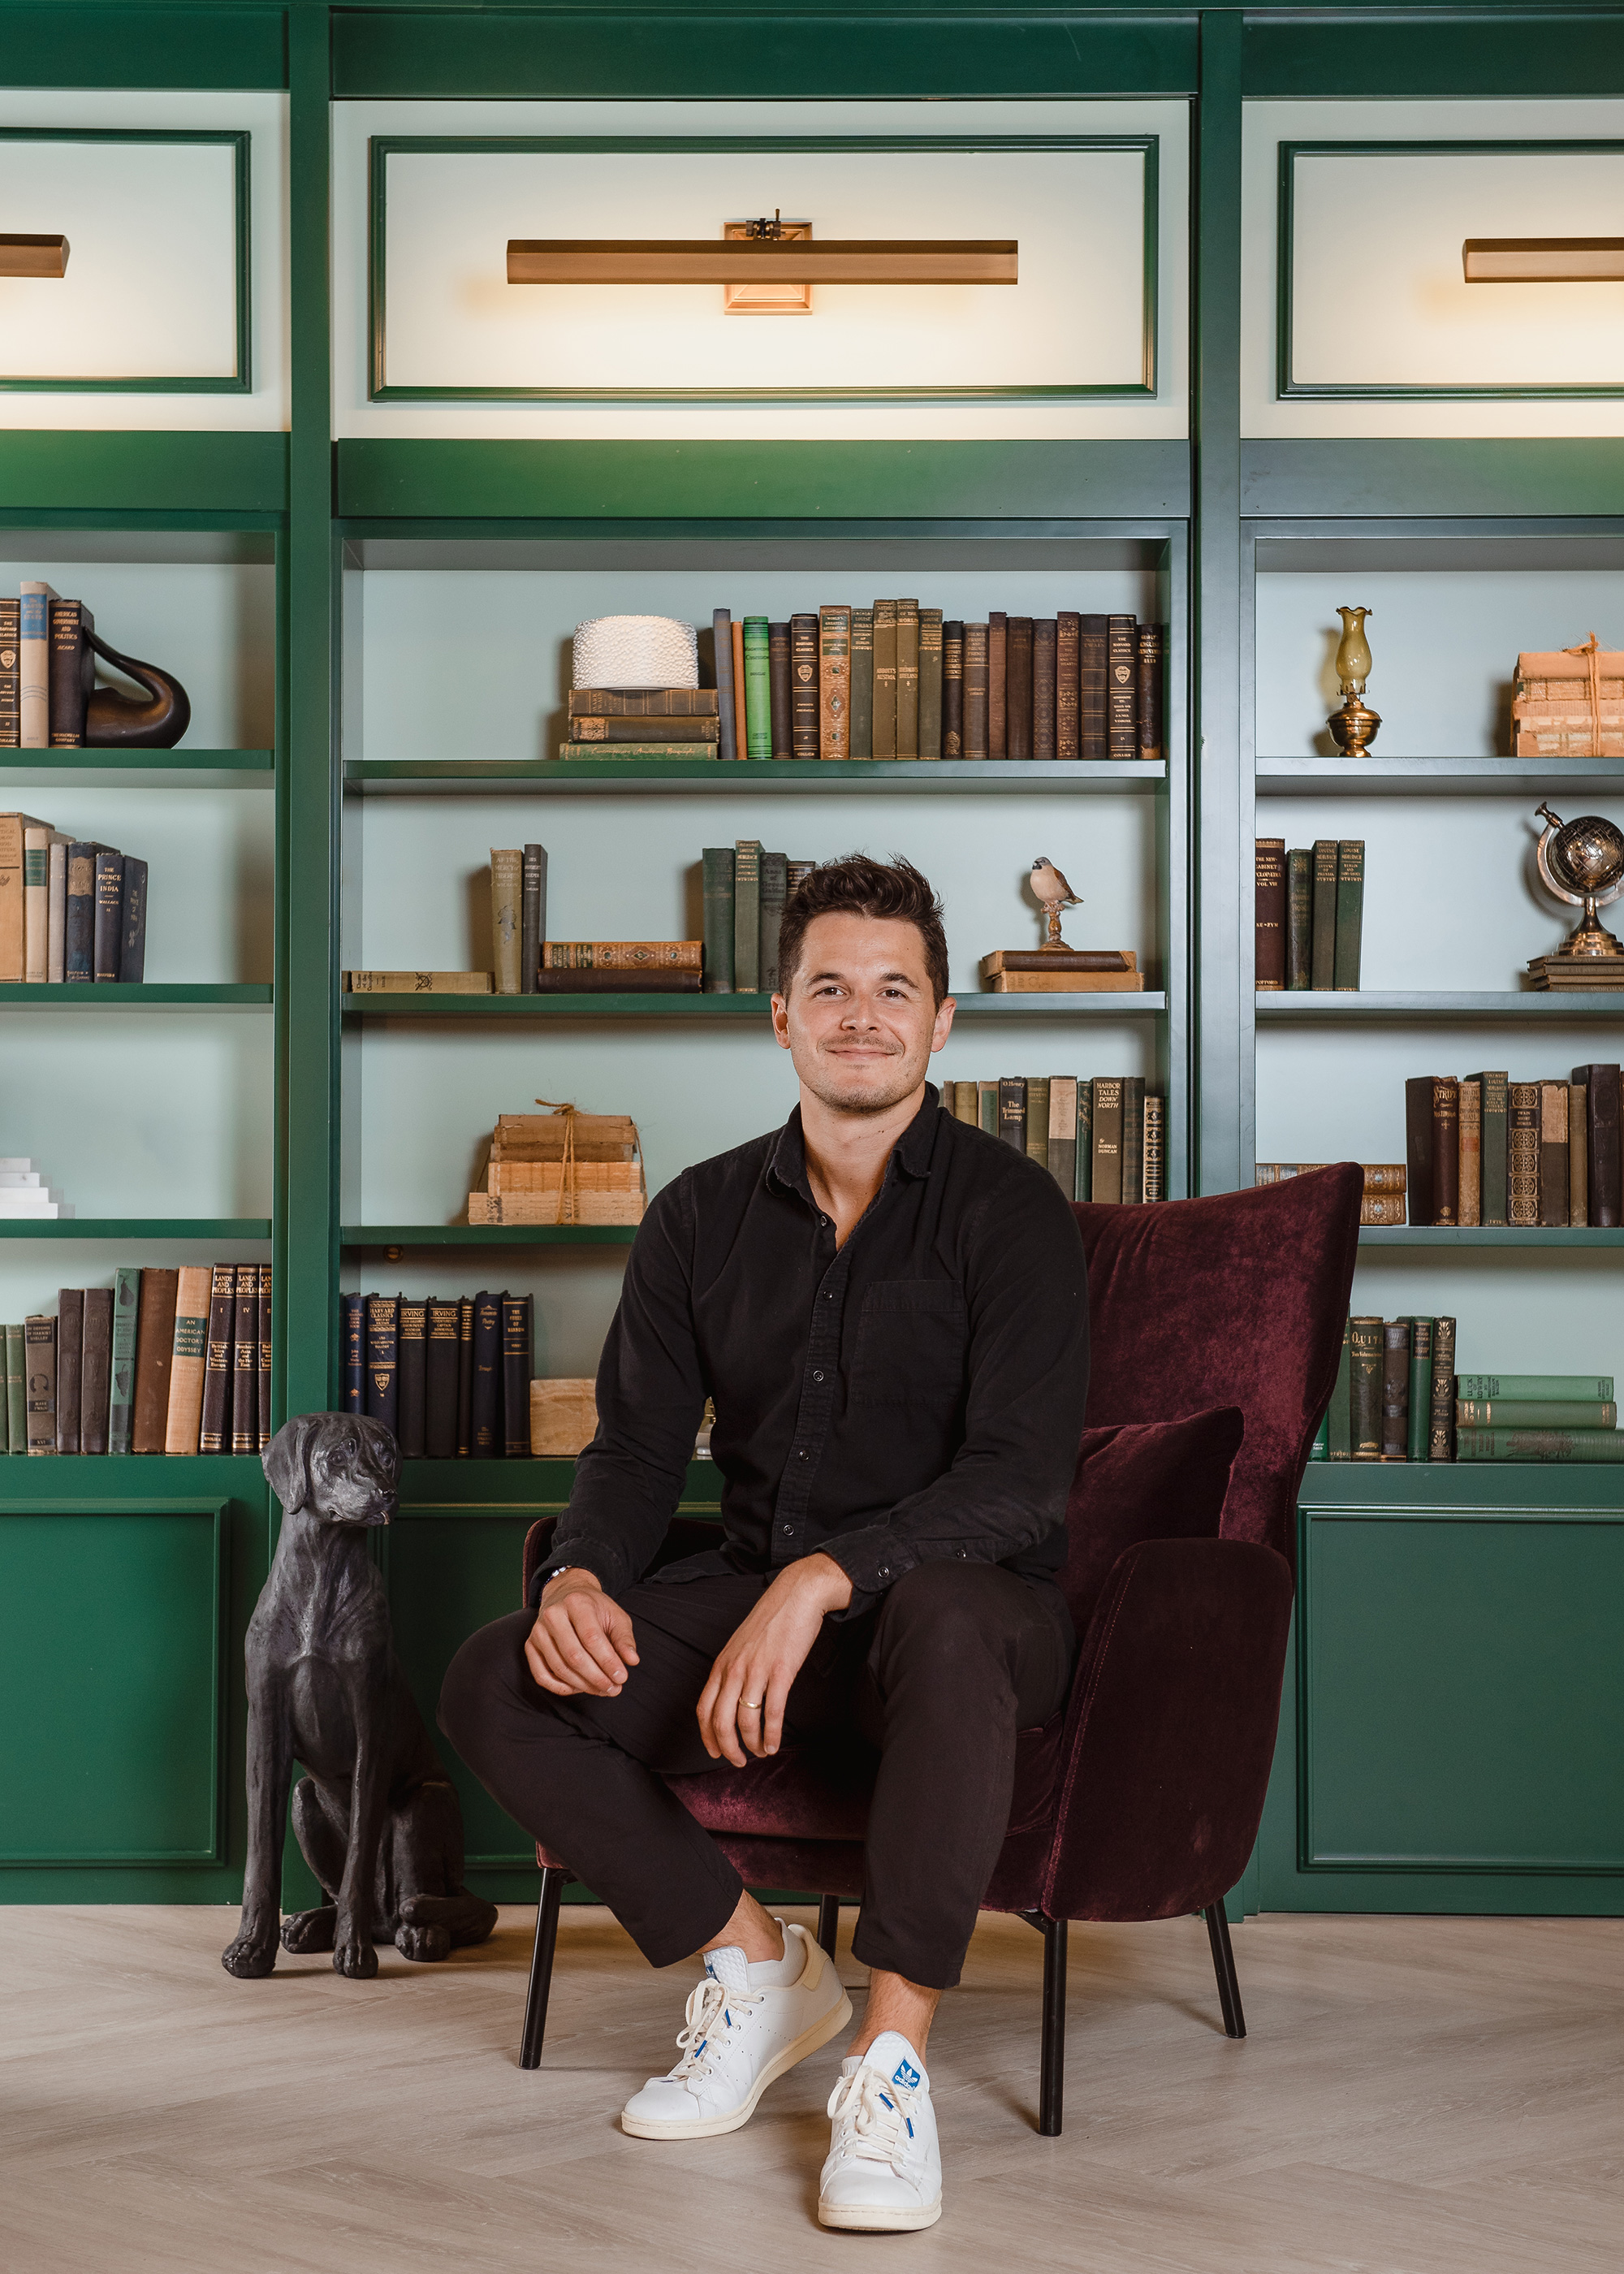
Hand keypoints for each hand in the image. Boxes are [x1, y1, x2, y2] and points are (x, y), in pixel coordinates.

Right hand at [525, 1569, 638, 1697]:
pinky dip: (559, 1687)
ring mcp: (538, 1631)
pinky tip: (578, 1688)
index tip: (622, 1677)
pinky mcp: (530, 1644)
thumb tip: (632, 1661)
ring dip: (582, 1685)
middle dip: (596, 1677)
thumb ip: (624, 1638)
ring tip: (602, 1690)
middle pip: (574, 1656)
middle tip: (614, 1689)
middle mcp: (553, 1615)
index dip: (608, 1661)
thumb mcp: (615, 1615)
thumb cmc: (594, 1608)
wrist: (566, 1593)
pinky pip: (541, 1675)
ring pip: (559, 1668)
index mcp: (577, 1603)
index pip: (592, 1638)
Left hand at [696, 1553, 852, 1765]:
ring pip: (746, 1721)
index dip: (707, 1736)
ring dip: (753, 1744)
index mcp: (722, 1664)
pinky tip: (775, 1744)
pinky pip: (772, 1713)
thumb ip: (733, 1669)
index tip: (714, 1752)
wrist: (796, 1596)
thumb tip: (732, 1698)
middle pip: (721, 1721)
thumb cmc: (771, 1620)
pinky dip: (772, 1735)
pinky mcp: (781, 1672)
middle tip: (739, 1761)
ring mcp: (757, 1671)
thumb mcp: (740, 1644)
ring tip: (761, 1752)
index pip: (704, 1708)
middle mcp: (734, 1669)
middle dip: (727, 1748)